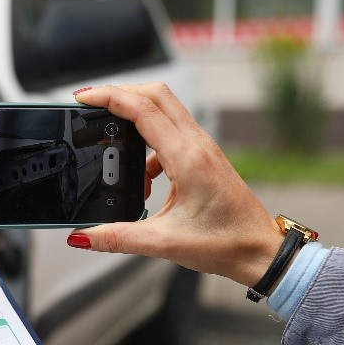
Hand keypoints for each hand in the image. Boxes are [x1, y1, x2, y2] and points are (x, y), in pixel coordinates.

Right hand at [70, 83, 282, 288]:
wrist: (260, 251)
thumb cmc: (227, 243)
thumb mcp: (163, 243)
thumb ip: (117, 237)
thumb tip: (83, 236)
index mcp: (188, 158)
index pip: (144, 110)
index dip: (110, 97)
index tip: (85, 97)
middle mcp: (198, 145)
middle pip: (156, 95)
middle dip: (120, 92)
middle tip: (92, 103)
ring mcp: (203, 148)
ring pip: (165, 111)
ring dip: (135, 117)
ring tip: (114, 145)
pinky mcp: (204, 158)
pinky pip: (171, 135)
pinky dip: (148, 147)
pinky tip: (142, 178)